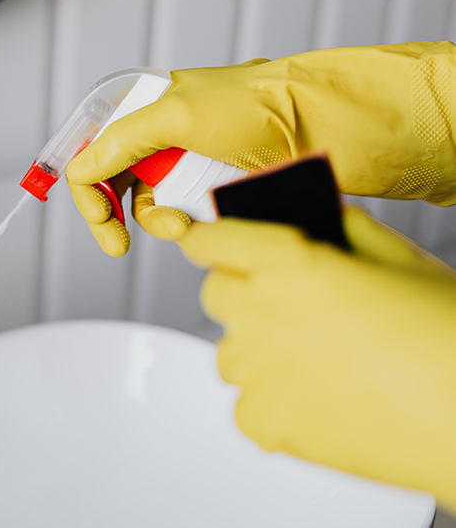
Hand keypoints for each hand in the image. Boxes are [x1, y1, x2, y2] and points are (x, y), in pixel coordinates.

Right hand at [67, 41, 455, 253]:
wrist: (327, 128)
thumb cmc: (264, 107)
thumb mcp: (178, 115)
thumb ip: (120, 141)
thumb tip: (82, 168)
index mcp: (149, 108)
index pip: (94, 149)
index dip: (88, 186)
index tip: (98, 218)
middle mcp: (165, 136)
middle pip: (115, 183)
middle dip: (116, 213)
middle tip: (116, 240)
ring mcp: (190, 164)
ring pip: (150, 206)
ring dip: (158, 221)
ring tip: (181, 224)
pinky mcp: (214, 189)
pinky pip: (183, 216)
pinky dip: (186, 225)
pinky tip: (199, 222)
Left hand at [179, 207, 455, 509]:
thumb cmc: (448, 337)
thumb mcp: (400, 261)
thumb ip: (343, 231)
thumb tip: (317, 215)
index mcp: (288, 264)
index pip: (213, 240)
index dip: (209, 239)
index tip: (206, 241)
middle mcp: (259, 315)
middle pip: (217, 294)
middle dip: (243, 291)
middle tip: (290, 303)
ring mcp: (255, 373)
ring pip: (231, 352)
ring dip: (260, 350)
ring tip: (322, 361)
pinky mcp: (263, 423)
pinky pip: (247, 404)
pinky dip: (274, 401)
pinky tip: (322, 400)